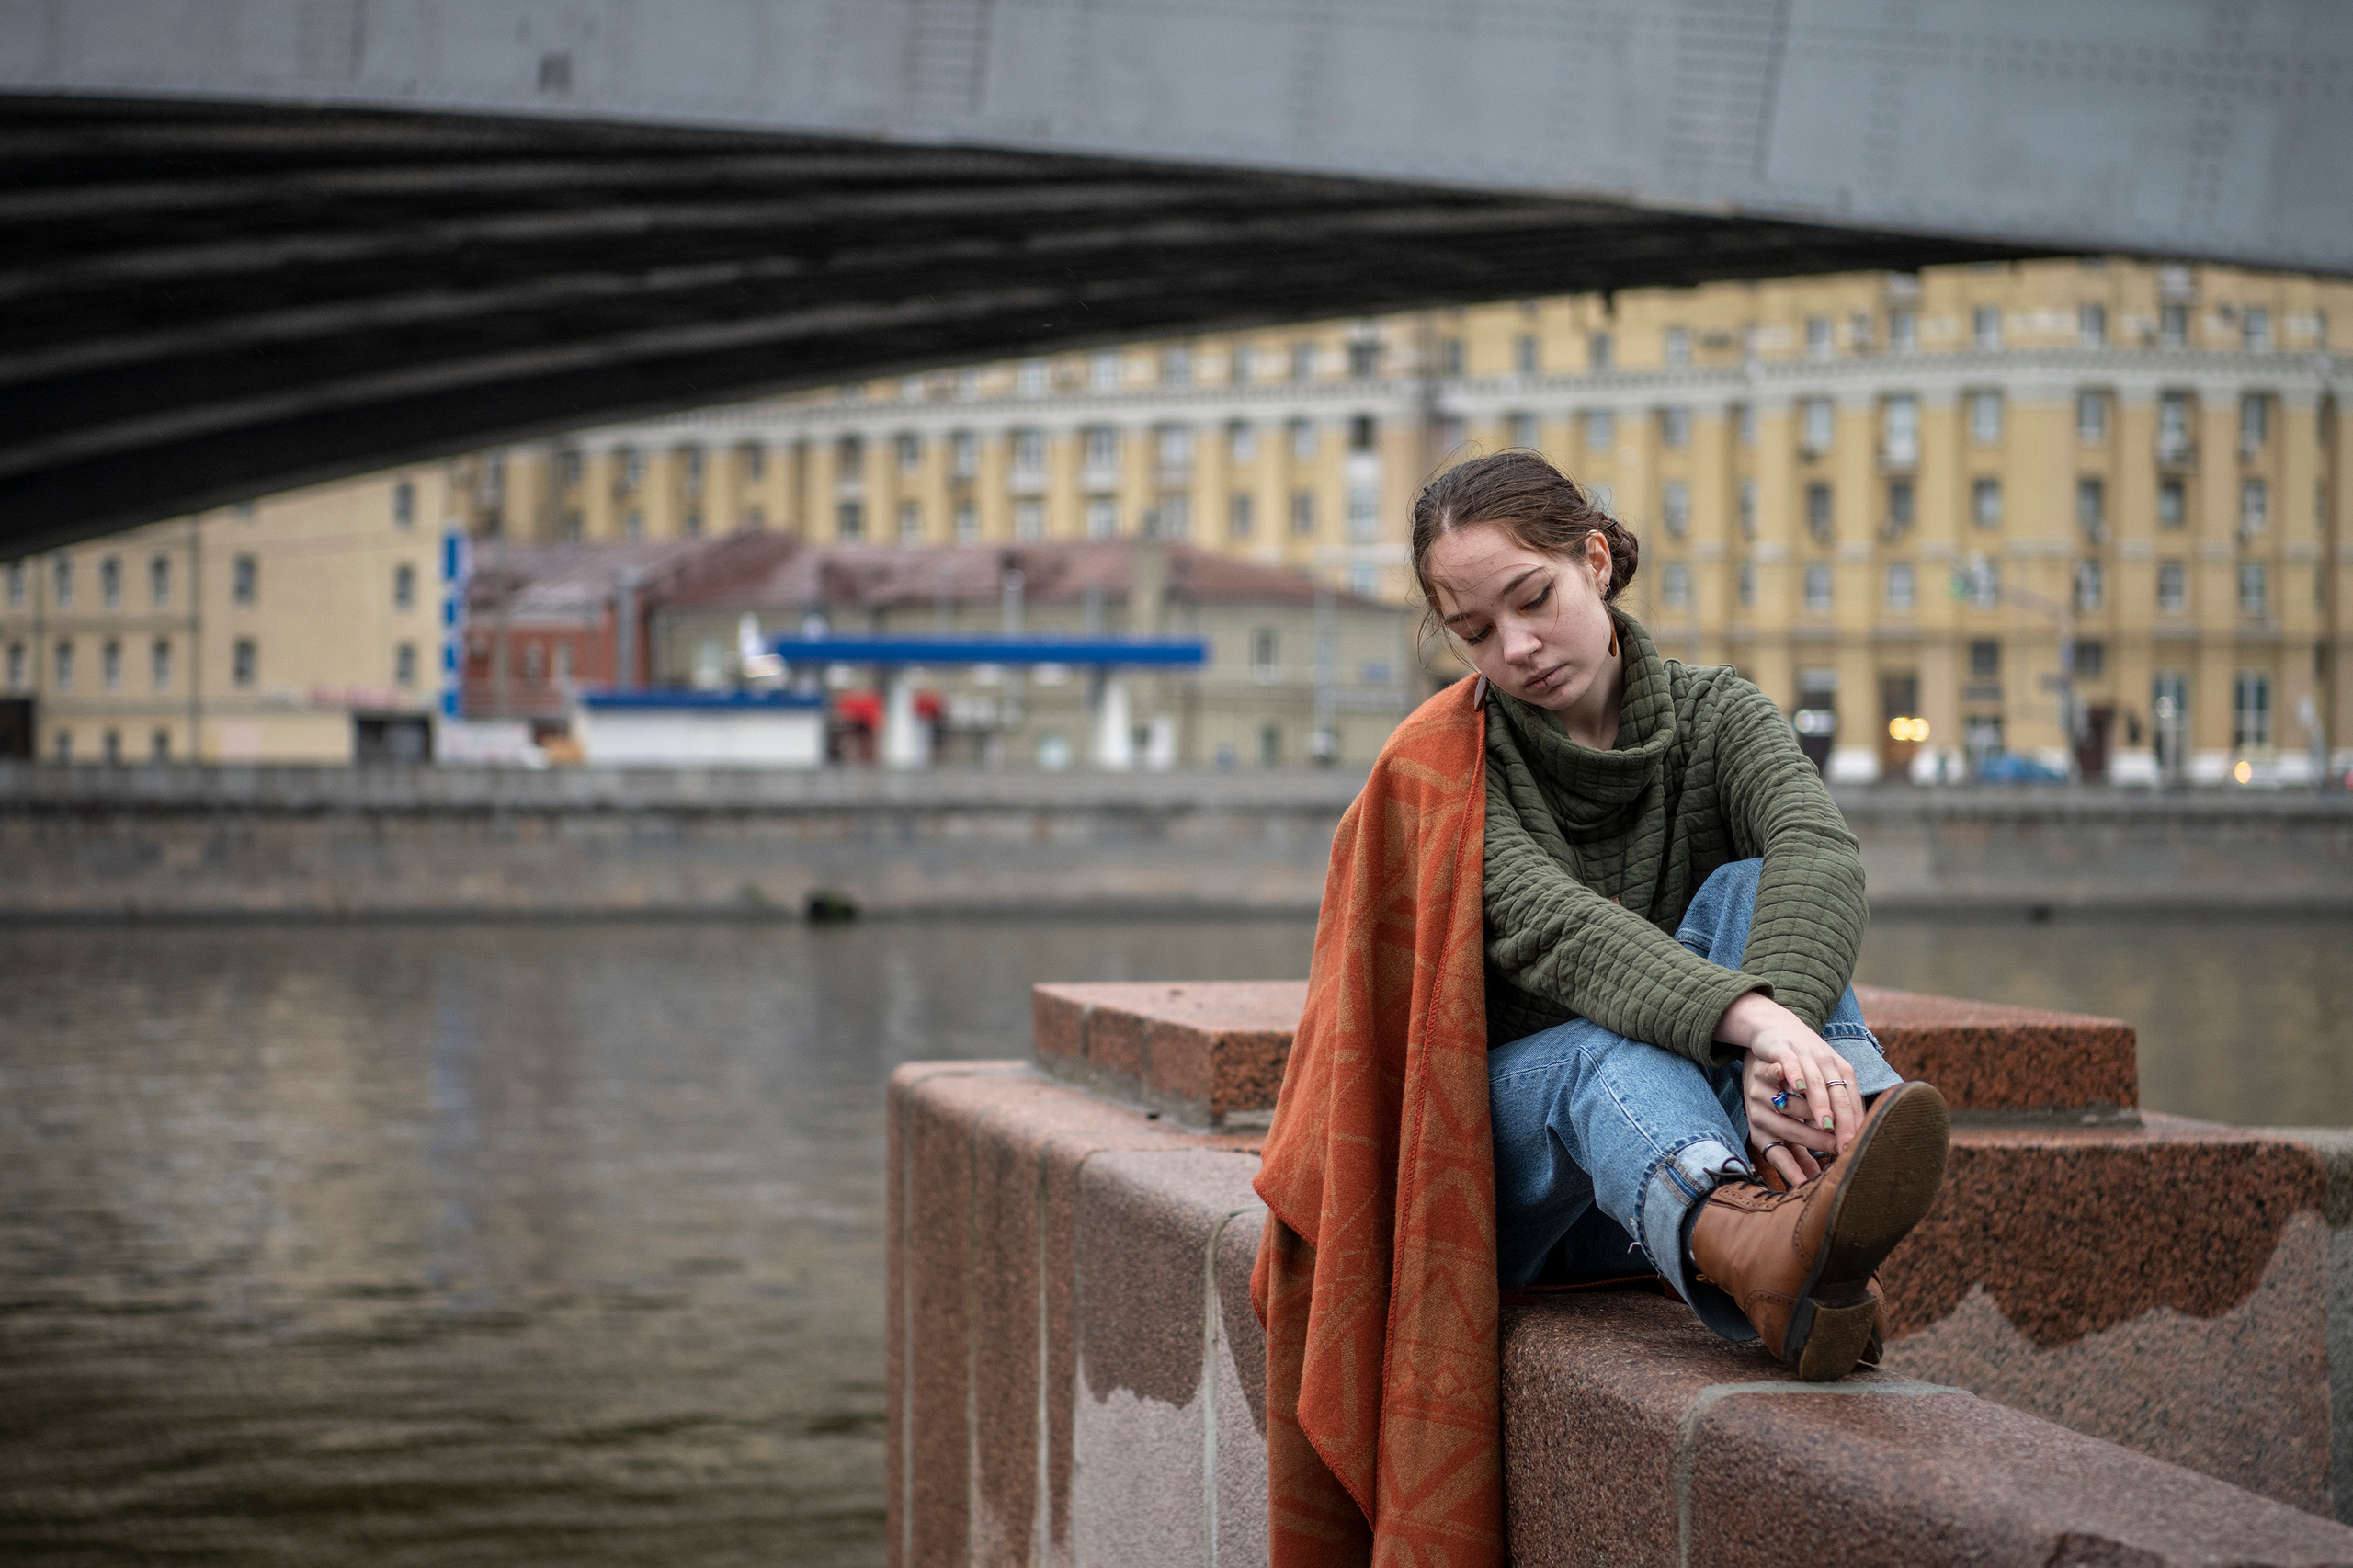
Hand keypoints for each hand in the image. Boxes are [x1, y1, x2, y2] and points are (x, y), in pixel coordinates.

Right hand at [1715, 992, 1862, 1187]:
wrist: (1773, 1025)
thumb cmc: (1797, 1067)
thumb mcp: (1815, 1090)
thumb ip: (1821, 1122)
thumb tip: (1824, 1163)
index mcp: (1841, 1072)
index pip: (1852, 1102)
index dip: (1854, 1125)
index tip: (1856, 1149)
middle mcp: (1826, 1064)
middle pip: (1837, 1095)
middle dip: (1841, 1122)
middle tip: (1843, 1146)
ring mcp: (1805, 1056)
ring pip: (1816, 1082)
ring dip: (1820, 1103)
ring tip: (1825, 1124)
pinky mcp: (1783, 1049)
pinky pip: (1791, 1063)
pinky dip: (1794, 1074)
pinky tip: (1797, 1087)